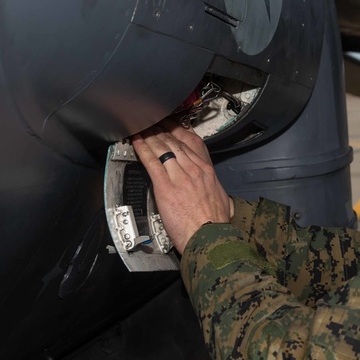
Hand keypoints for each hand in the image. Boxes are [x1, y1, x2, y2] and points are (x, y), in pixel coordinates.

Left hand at [131, 119, 231, 252]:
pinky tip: (136, 143)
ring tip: (142, 129)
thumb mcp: (223, 200)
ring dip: (150, 136)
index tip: (171, 125)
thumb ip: (218, 193)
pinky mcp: (165, 186)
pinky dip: (142, 150)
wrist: (210, 236)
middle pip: (174, 142)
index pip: (191, 143)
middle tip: (151, 123)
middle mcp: (194, 169)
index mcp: (207, 171)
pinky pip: (151, 162)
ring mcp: (179, 176)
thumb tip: (220, 196)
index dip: (178, 131)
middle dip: (161, 131)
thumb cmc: (216, 223)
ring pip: (162, 148)